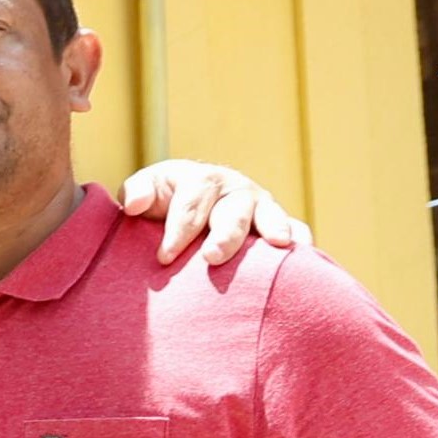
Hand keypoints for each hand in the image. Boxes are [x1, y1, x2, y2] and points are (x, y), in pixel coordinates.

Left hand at [118, 160, 310, 267]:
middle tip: (212, 258)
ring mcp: (260, 206)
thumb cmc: (163, 204)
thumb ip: (137, 193)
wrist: (189, 212)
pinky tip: (304, 253)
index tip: (164, 257)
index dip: (178, 229)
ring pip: (268, 216)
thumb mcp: (146, 193)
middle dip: (224, 234)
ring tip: (277, 243)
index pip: (190, 202)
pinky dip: (301, 238)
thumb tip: (133, 205)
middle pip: (231, 210)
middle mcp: (234, 189)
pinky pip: (295, 228)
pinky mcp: (277, 224)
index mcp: (201, 179)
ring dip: (272, 228)